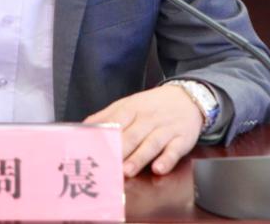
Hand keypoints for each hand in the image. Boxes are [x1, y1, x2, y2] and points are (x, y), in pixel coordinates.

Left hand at [85, 84, 202, 176]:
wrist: (187, 97)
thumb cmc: (151, 106)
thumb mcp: (128, 104)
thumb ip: (105, 116)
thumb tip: (82, 128)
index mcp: (132, 108)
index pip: (116, 121)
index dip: (104, 135)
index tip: (92, 149)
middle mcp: (148, 118)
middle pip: (132, 135)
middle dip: (119, 151)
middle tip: (107, 166)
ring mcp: (166, 129)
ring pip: (151, 144)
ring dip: (138, 158)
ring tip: (126, 172)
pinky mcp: (182, 139)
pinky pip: (174, 150)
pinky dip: (167, 160)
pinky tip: (159, 169)